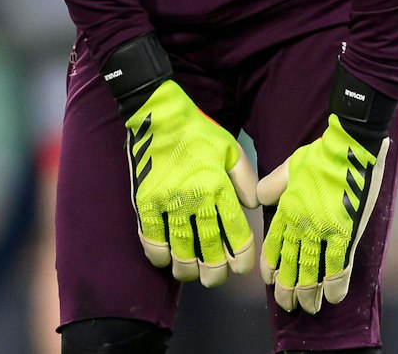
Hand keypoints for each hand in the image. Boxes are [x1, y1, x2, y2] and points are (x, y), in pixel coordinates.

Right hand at [122, 80, 258, 286]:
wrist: (157, 116)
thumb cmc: (197, 132)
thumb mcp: (229, 149)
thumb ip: (244, 179)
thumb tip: (253, 208)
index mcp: (218, 185)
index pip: (235, 232)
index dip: (240, 256)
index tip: (241, 268)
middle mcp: (195, 198)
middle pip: (207, 247)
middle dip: (214, 271)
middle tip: (215, 280)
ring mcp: (167, 202)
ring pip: (179, 249)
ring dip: (186, 268)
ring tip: (191, 275)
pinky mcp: (144, 202)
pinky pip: (151, 238)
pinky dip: (158, 255)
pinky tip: (165, 260)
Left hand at [257, 66, 395, 313]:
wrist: (350, 146)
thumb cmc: (320, 153)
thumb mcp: (289, 165)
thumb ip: (272, 184)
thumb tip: (259, 199)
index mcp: (287, 210)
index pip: (273, 247)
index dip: (271, 267)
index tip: (269, 281)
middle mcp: (301, 225)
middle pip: (291, 266)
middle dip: (288, 289)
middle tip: (288, 305)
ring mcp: (323, 231)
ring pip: (311, 272)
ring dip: (308, 293)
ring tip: (308, 308)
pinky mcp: (346, 233)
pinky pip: (339, 266)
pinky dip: (335, 285)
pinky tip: (332, 298)